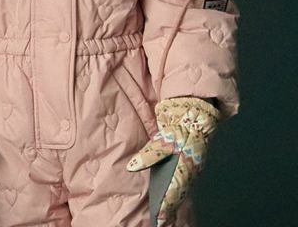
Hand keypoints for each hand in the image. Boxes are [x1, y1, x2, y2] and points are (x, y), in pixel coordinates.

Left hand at [126, 96, 219, 226]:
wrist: (195, 113)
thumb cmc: (180, 126)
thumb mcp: (164, 139)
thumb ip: (149, 154)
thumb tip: (132, 166)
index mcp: (184, 167)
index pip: (173, 192)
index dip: (166, 207)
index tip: (160, 220)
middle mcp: (189, 171)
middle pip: (178, 194)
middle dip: (170, 209)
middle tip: (161, 223)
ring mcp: (190, 167)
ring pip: (181, 189)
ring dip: (173, 202)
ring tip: (164, 216)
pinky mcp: (188, 162)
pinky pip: (182, 181)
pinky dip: (176, 192)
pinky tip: (170, 197)